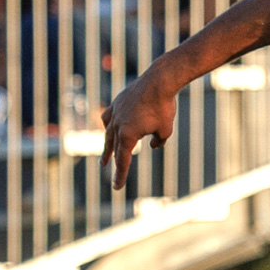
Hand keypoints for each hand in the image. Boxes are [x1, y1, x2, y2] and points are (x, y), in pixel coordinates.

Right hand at [100, 68, 180, 190]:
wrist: (158, 82)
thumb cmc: (163, 108)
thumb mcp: (165, 131)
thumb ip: (159, 142)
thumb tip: (153, 146)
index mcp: (127, 136)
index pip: (123, 161)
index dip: (120, 175)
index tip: (117, 187)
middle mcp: (117, 125)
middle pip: (114, 150)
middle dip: (113, 164)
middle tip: (110, 175)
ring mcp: (115, 113)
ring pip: (108, 134)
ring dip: (107, 148)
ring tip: (104, 159)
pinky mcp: (117, 102)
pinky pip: (109, 117)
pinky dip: (108, 125)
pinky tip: (108, 128)